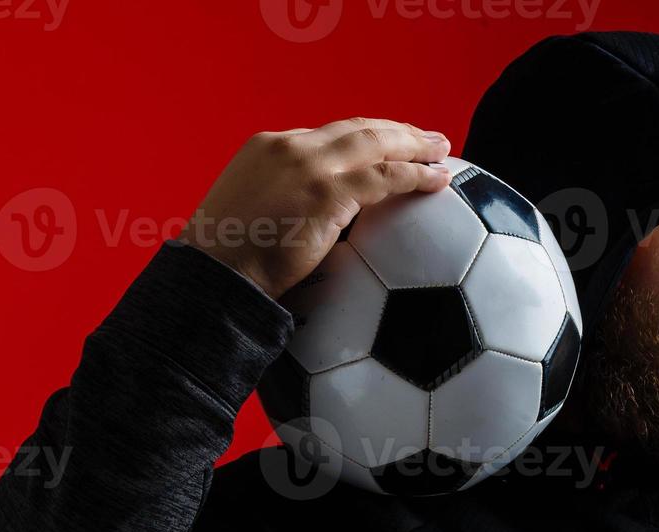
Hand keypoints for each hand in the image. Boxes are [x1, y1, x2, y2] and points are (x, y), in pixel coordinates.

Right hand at [178, 117, 452, 298]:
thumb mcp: (254, 216)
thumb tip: (321, 223)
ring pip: (376, 143)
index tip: (389, 146)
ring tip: (442, 151)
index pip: (328, 136)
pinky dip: (417, 175)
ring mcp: (309, 165)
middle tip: (430, 138)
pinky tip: (438, 180)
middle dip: (397, 131)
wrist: (215, 275)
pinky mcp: (328, 191)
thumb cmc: (230, 262)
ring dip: (415, 145)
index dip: (365, 139)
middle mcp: (289, 145)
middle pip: (357, 129)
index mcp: (268, 147)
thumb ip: (286, 204)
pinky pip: (386, 177)